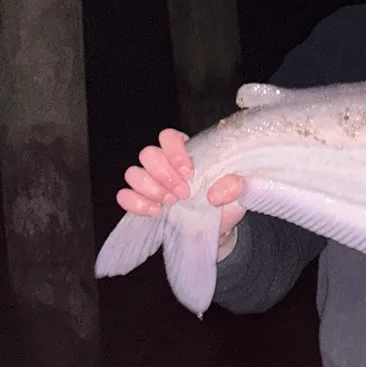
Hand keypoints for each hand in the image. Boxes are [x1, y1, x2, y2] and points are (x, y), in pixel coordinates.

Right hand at [117, 129, 246, 260]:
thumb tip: (217, 192)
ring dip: (151, 189)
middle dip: (164, 175)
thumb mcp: (241, 192)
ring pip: (133, 173)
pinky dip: (136, 203)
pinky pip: (124, 196)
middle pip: (148, 154)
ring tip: (171, 203)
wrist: (218, 229)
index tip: (189, 173)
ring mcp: (150, 182)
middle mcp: (165, 164)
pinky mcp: (141, 202)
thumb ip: (236, 185)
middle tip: (183, 194)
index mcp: (187, 153)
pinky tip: (156, 212)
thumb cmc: (227, 203)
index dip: (174, 151)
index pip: (168, 137)